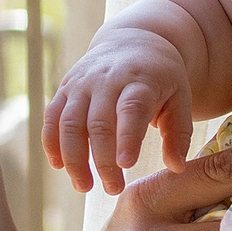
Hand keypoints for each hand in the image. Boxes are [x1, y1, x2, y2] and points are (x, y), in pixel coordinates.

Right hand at [43, 29, 196, 192]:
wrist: (133, 41)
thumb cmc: (161, 78)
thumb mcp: (180, 98)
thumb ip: (179, 134)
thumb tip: (176, 169)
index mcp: (140, 81)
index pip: (131, 109)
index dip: (127, 136)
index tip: (126, 165)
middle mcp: (107, 80)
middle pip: (98, 122)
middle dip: (102, 160)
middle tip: (113, 189)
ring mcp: (82, 84)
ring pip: (69, 123)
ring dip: (73, 159)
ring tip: (84, 187)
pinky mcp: (65, 88)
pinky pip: (51, 118)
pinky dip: (51, 143)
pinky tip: (59, 167)